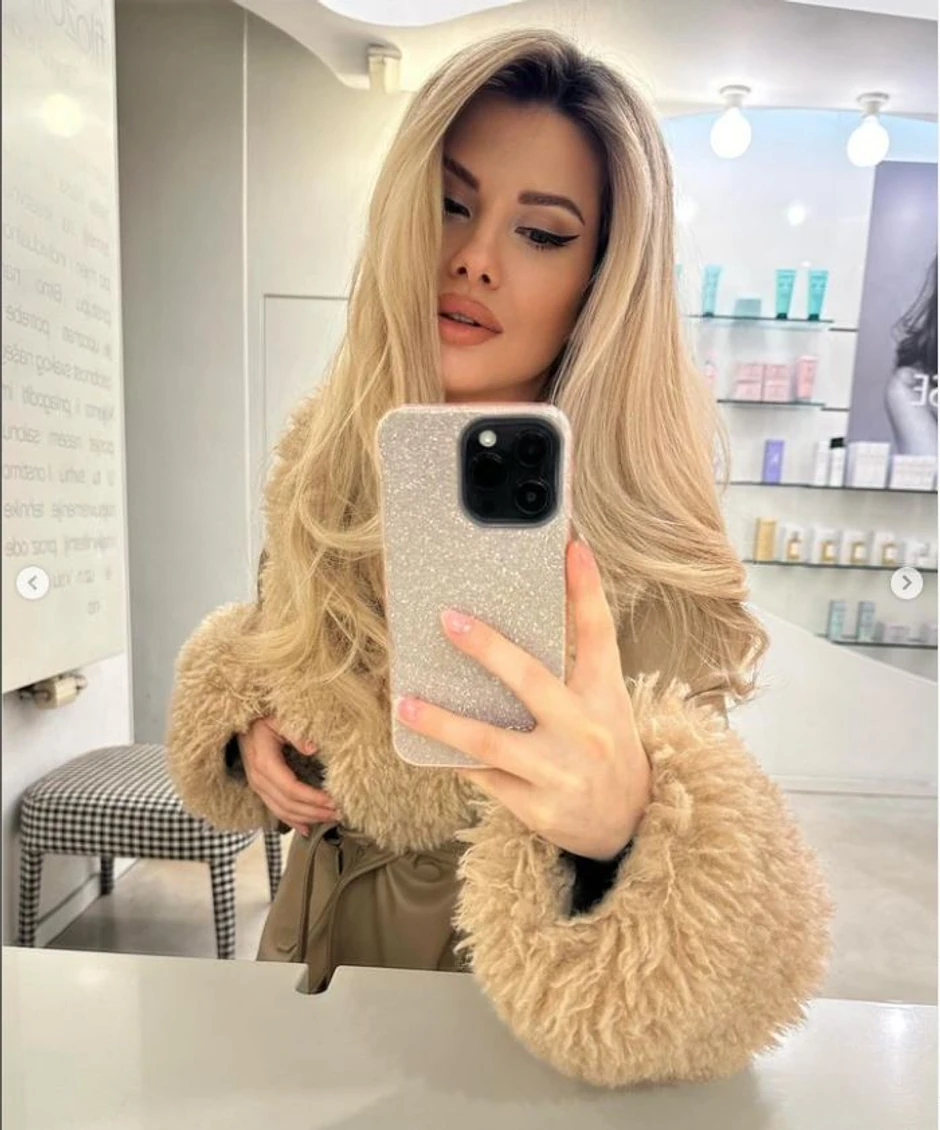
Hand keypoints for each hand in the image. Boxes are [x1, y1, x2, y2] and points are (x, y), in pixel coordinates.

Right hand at [238, 717, 338, 836]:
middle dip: (315, 811)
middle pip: (289, 804)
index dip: (313, 798)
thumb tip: (313, 748)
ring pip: (283, 811)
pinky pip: (275, 810)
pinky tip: (306, 829)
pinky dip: (292, 822)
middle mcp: (259, 780)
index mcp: (265, 764)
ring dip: (307, 818)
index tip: (333, 801)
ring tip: (330, 819)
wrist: (240, 726)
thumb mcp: (277, 720)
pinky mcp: (260, 790)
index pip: (291, 789)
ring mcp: (258, 787)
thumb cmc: (261, 721)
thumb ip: (296, 734)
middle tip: (338, 813)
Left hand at [396, 539, 651, 860]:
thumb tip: (524, 615)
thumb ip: (575, 662)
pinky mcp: (538, 808)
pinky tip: (428, 744)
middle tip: (448, 619)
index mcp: (606, 695)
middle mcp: (585, 730)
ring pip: (490, 740)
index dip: (586, 589)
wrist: (630, 825)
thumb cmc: (605, 746)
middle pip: (532, 680)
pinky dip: (456, 759)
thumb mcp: (603, 700)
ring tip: (405, 704)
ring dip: (443, 722)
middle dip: (488, 648)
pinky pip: (485, 777)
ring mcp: (559, 771)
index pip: (599, 633)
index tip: (571, 547)